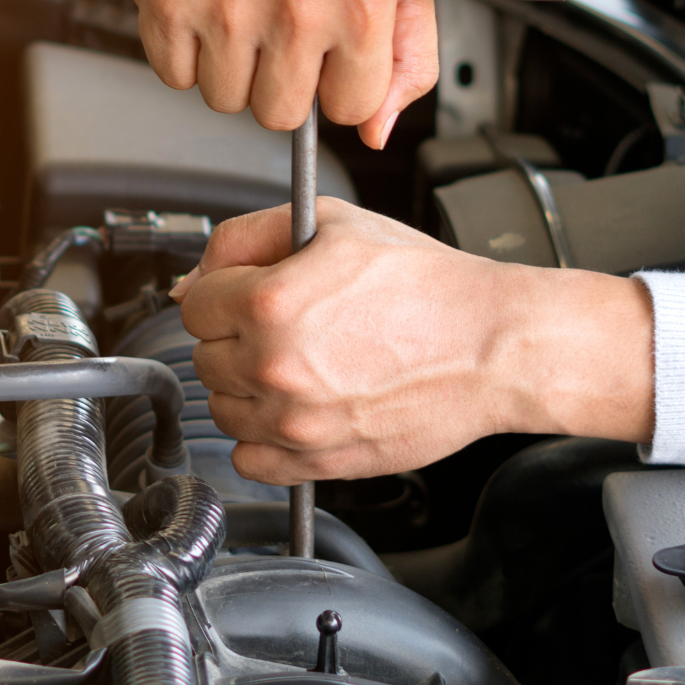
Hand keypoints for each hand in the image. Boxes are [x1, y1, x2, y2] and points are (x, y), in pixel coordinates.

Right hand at [95, 0, 435, 148]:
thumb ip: (410, 54)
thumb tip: (377, 133)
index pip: (352, 108)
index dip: (339, 82)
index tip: (329, 49)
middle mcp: (297, 4)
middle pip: (281, 114)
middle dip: (280, 79)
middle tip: (278, 26)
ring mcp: (228, 5)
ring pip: (226, 100)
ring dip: (231, 65)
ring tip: (241, 7)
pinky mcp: (169, 0)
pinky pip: (176, 75)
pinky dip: (185, 49)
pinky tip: (204, 1)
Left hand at [167, 199, 655, 484]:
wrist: (491, 345)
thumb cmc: (427, 285)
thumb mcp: (333, 223)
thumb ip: (248, 236)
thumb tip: (195, 275)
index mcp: (269, 302)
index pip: (194, 304)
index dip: (222, 292)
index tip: (246, 295)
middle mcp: (274, 365)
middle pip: (205, 356)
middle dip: (234, 337)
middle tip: (283, 326)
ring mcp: (294, 420)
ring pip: (222, 408)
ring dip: (246, 388)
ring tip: (297, 364)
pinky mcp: (318, 461)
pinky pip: (250, 459)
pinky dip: (262, 439)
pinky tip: (295, 409)